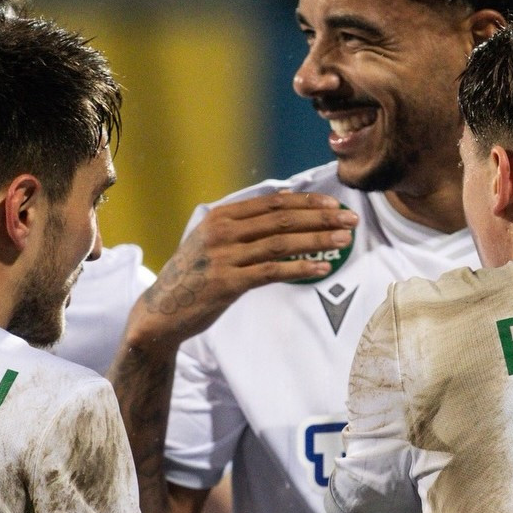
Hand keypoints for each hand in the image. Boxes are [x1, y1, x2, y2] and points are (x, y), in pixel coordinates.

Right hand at [128, 192, 357, 351]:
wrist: (162, 311)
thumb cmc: (193, 277)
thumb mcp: (211, 241)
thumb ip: (242, 224)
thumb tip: (283, 206)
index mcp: (221, 216)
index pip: (273, 203)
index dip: (307, 202)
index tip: (334, 205)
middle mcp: (222, 231)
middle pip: (282, 219)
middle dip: (321, 217)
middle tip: (350, 219)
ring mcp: (224, 256)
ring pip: (281, 242)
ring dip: (317, 239)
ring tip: (344, 240)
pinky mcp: (228, 283)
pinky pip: (272, 271)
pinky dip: (300, 267)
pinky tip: (322, 267)